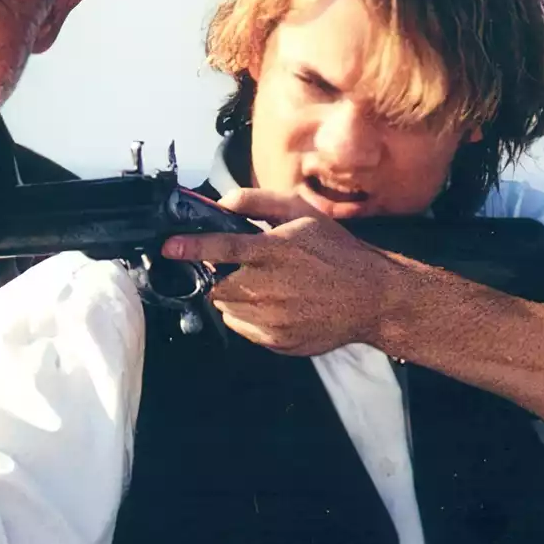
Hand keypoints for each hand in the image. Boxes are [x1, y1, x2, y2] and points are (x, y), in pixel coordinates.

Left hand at [162, 188, 407, 355]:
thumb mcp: (303, 215)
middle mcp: (271, 287)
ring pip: (228, 309)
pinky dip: (250, 317)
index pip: (222, 247)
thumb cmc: (338, 253)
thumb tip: (221, 202)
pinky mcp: (276, 341)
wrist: (374, 299)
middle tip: (244, 271)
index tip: (169, 247)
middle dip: (220, 278)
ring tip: (268, 288)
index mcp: (277, 251)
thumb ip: (259, 203)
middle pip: (217, 286)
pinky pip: (244, 329)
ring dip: (236, 298)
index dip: (191, 247)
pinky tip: (278, 306)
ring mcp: (273, 318)